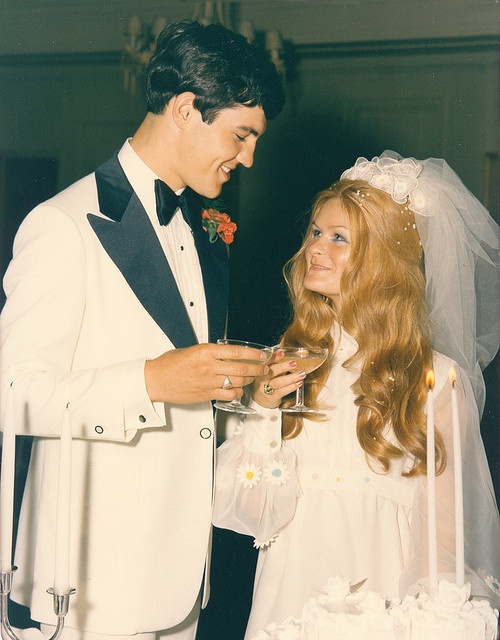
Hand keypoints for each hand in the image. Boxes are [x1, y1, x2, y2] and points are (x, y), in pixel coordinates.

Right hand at [144, 343, 269, 403]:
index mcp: (205, 351)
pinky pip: (228, 394)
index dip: (253, 354)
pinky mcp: (206, 394)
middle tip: (264, 369)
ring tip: (253, 378)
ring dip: (248, 380)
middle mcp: (208, 366)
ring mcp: (208, 382)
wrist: (155, 380)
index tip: (262, 355)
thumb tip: (225, 354)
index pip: (236, 351)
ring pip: (237, 381)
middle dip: (257, 369)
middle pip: (241, 368)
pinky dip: (236, 392)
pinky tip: (238, 389)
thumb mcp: (191, 350)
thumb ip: (209, 353)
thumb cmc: (169, 364)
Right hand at [251, 352, 306, 408]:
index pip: (266, 362)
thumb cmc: (270, 382)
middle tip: (294, 363)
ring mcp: (264, 389)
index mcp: (261, 369)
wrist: (262, 399)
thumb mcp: (273, 372)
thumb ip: (281, 364)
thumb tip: (298, 354)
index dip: (274, 357)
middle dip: (283, 367)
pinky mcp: (271, 398)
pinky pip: (281, 392)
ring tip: (301, 374)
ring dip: (291, 378)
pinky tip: (298, 383)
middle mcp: (261, 379)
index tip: (282, 353)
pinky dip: (291, 387)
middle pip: (271, 372)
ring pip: (278, 382)